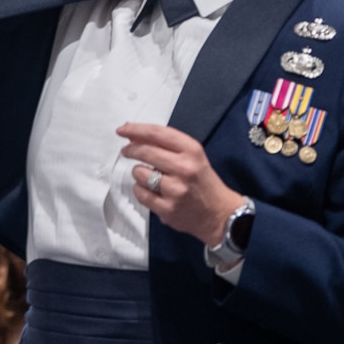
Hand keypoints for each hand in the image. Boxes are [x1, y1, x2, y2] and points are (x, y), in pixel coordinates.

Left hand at [118, 122, 245, 246]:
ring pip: (139, 173)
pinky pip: (140, 194)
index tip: (122, 130)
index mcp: (192, 151)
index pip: (158, 133)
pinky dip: (140, 190)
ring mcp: (176, 190)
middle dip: (130, 150)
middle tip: (126, 151)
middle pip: (145, 152)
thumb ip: (166, 145)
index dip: (136, 129)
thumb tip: (133, 136)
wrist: (220, 214)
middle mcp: (184, 168)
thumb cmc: (202, 181)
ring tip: (149, 177)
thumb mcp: (192, 157)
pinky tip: (151, 191)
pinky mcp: (167, 209)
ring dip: (138, 173)